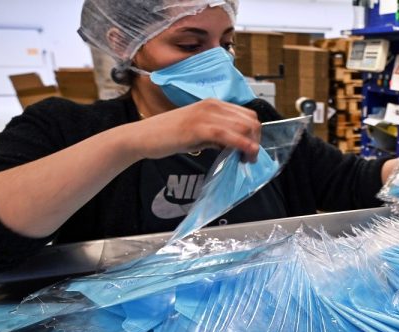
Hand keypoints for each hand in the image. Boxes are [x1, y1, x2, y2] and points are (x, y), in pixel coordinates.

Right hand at [128, 99, 261, 161]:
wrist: (142, 137)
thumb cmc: (169, 136)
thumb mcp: (199, 134)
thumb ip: (218, 137)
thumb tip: (236, 146)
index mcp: (213, 104)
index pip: (247, 115)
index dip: (254, 133)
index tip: (250, 150)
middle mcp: (212, 105)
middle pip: (250, 121)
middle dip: (255, 140)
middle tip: (250, 157)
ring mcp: (205, 115)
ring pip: (243, 127)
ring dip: (251, 145)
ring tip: (246, 160)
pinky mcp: (198, 127)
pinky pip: (228, 135)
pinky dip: (242, 145)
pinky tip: (245, 156)